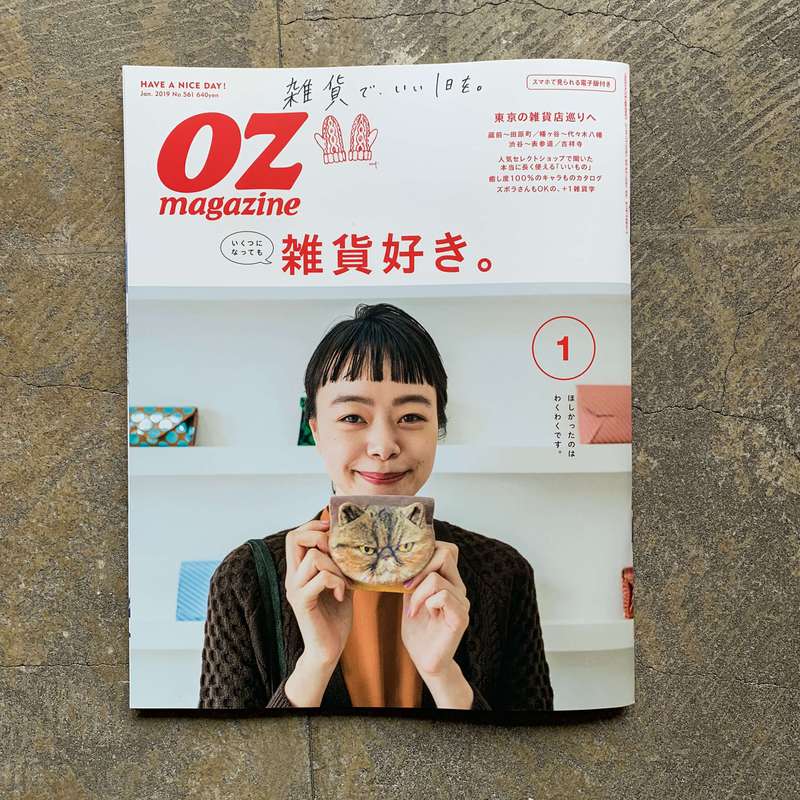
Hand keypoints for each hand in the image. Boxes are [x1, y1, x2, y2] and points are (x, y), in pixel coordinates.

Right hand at [284, 517, 352, 668]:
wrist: (328, 650)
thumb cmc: (334, 618)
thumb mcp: (340, 584)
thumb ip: (338, 566)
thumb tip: (352, 544)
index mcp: (298, 571)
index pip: (295, 536)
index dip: (312, 525)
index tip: (331, 528)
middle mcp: (292, 578)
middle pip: (295, 538)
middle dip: (321, 538)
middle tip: (336, 555)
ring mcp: (295, 589)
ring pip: (314, 558)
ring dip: (336, 567)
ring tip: (342, 583)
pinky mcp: (302, 602)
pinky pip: (321, 578)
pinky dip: (337, 582)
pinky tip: (340, 595)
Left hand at [400, 541, 471, 706]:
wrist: (425, 661)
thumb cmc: (418, 631)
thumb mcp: (411, 597)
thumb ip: (414, 578)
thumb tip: (403, 559)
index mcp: (450, 581)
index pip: (447, 549)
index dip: (427, 551)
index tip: (408, 569)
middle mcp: (459, 588)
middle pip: (445, 553)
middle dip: (420, 567)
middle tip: (406, 586)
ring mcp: (462, 602)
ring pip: (437, 578)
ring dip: (418, 592)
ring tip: (412, 609)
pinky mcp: (460, 617)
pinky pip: (443, 596)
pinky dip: (426, 602)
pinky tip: (420, 615)